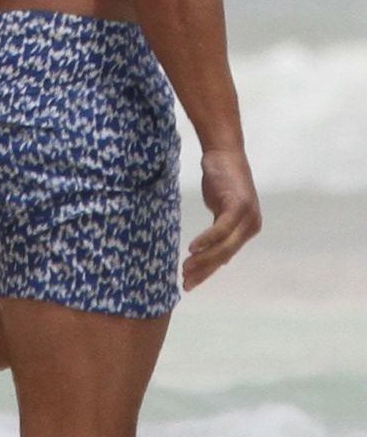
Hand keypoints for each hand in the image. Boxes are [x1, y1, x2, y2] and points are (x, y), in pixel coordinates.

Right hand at [184, 149, 261, 290]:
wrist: (225, 153)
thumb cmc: (221, 180)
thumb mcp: (221, 209)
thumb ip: (221, 232)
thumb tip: (219, 258)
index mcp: (248, 229)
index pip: (225, 257)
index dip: (207, 272)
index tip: (190, 283)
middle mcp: (252, 226)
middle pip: (224, 255)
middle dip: (204, 271)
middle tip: (186, 283)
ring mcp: (247, 217)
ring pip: (223, 246)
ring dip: (203, 260)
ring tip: (185, 269)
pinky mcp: (237, 206)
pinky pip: (221, 229)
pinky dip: (207, 240)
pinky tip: (192, 248)